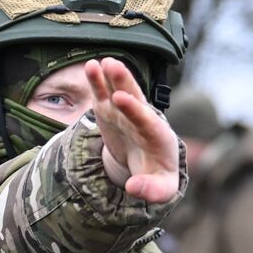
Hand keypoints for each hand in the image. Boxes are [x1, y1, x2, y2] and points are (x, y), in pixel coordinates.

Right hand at [86, 57, 179, 202]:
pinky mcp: (111, 111)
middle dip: (125, 83)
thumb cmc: (157, 177)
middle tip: (113, 67)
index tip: (120, 99)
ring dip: (113, 76)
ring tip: (103, 62)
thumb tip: (132, 187)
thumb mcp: (161, 189)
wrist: (149, 163)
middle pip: (136, 98)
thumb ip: (151, 190)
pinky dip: (98, 81)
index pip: (147, 120)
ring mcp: (127, 113)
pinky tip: (91, 65)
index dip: (134, 109)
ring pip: (121, 90)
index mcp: (158, 137)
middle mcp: (144, 120)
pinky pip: (105, 94)